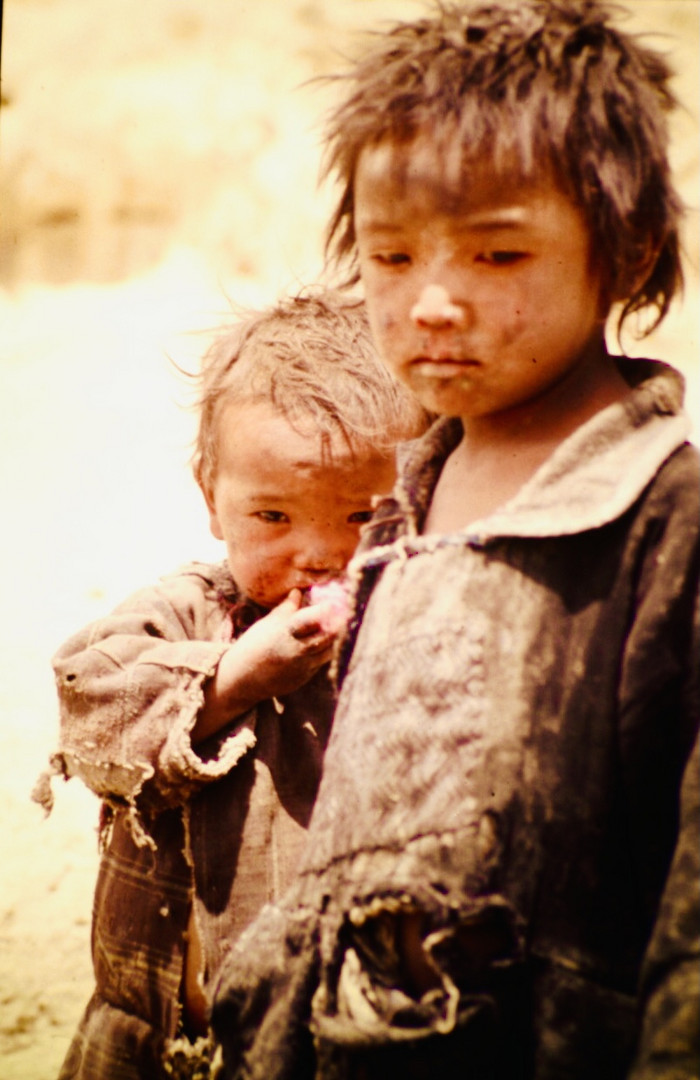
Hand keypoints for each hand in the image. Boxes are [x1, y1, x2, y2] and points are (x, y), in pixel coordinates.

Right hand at [192, 590, 335, 742]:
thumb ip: (287, 608)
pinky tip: (320, 646)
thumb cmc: (253, 645)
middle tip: (344, 613)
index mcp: (287, 631)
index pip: (315, 617)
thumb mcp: (267, 623)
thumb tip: (298, 591)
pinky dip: (323, 653)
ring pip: (330, 650)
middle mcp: (298, 649)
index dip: (329, 608)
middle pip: (330, 634)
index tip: (335, 601)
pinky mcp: (305, 678)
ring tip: (333, 629)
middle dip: (339, 623)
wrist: (242, 679)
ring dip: (334, 639)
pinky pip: (321, 663)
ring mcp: (303, 666)